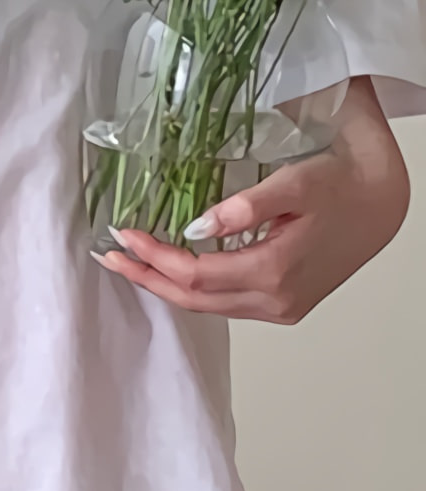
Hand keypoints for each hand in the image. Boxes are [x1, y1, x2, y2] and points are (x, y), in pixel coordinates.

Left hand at [94, 79, 410, 323]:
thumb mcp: (292, 184)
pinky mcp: (285, 303)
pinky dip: (193, 288)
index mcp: (274, 272)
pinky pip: (227, 303)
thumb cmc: (337, 184)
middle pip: (196, 300)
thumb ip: (244, 207)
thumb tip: (195, 227)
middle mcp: (276, 301)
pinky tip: (172, 268)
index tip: (122, 233)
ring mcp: (282, 307)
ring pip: (210, 306)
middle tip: (109, 256)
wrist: (382, 201)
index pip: (196, 274)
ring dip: (166, 285)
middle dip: (148, 278)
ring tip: (130, 262)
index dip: (155, 257)